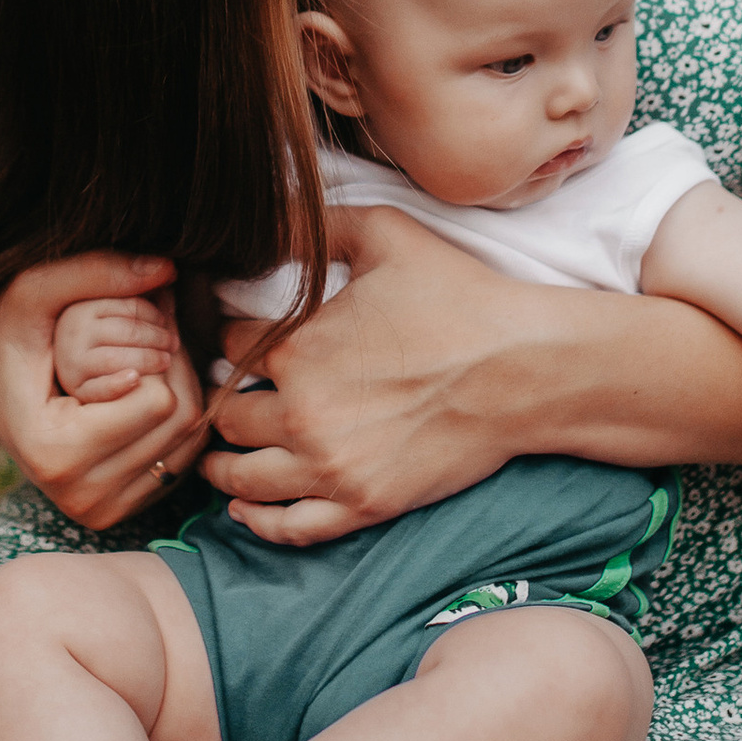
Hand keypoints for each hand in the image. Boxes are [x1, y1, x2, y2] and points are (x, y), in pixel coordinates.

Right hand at [0, 254, 210, 532]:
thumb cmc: (0, 334)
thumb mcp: (32, 292)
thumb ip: (94, 272)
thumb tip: (168, 268)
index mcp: (56, 453)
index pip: (159, 400)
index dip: (158, 350)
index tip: (140, 321)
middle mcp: (79, 496)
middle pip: (180, 424)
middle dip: (177, 367)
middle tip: (156, 331)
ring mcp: (99, 511)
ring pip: (189, 443)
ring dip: (181, 391)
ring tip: (147, 357)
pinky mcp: (115, 512)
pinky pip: (182, 462)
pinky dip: (175, 422)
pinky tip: (144, 392)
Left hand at [199, 206, 549, 545]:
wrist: (522, 366)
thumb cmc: (458, 297)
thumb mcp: (385, 233)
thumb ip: (317, 223)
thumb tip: (266, 213)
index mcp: (297, 348)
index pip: (230, 348)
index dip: (231, 340)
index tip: (238, 341)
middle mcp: (301, 413)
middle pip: (228, 415)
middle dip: (225, 400)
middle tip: (229, 396)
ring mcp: (331, 467)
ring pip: (241, 476)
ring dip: (223, 463)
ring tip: (219, 455)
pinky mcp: (363, 504)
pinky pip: (288, 527)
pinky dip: (258, 519)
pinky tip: (243, 505)